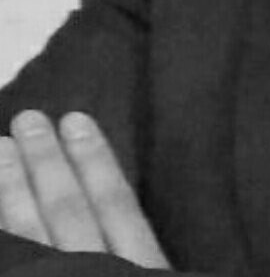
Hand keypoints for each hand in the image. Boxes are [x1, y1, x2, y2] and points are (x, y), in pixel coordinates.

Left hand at [0, 110, 169, 268]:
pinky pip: (10, 256)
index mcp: (141, 264)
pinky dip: (1, 231)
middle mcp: (96, 269)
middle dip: (48, 162)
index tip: (76, 119)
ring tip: (1, 148)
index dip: (95, 159)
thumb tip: (125, 197)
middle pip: (69, 212)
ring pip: (29, 234)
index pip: (118, 204)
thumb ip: (143, 243)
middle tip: (28, 119)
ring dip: (12, 188)